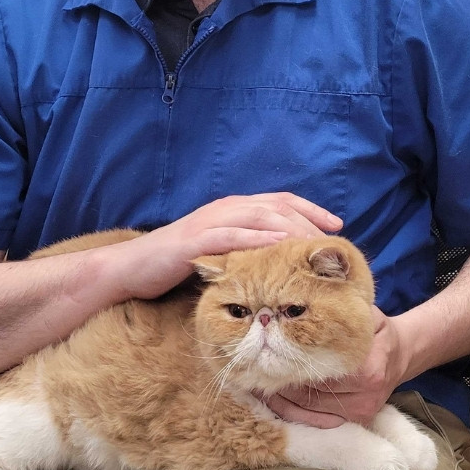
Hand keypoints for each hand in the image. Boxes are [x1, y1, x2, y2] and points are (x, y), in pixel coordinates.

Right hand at [116, 193, 342, 299]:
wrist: (133, 268)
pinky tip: (277, 247)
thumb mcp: (220, 252)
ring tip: (314, 246)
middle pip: (277, 206)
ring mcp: (211, 222)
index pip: (280, 201)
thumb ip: (246, 250)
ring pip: (260, 217)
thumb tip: (281, 265)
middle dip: (309, 221)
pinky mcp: (197, 240)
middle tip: (333, 242)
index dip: (311, 210)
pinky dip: (257, 239)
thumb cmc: (178, 264)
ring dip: (291, 229)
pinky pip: (233, 236)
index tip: (337, 226)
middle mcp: (226, 208)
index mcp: (233, 208)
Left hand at [262, 307, 407, 427]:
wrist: (400, 354)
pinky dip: (291, 411)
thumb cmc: (374, 329)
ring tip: (255, 383)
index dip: (286, 364)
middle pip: (307, 394)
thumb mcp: (362, 311)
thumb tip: (298, 297)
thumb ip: (336, 310)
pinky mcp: (354, 422)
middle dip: (277, 381)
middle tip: (250, 370)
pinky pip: (314, 422)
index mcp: (365, 369)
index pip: (316, 372)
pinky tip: (273, 398)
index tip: (263, 354)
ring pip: (306, 411)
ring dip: (278, 399)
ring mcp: (358, 414)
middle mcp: (363, 397)